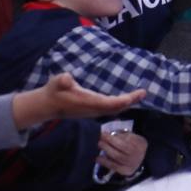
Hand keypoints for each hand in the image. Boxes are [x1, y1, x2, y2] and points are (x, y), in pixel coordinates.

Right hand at [11, 73, 145, 129]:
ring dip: (126, 103)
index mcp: (88, 102)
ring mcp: (93, 112)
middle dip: (130, 101)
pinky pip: (110, 108)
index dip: (124, 101)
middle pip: (116, 108)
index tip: (135, 96)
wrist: (46, 105)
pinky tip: (126, 99)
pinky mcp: (92, 111)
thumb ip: (62, 80)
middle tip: (143, 93)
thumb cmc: (54, 91)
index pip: (110, 104)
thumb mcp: (57, 82)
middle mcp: (93, 109)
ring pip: (114, 109)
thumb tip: (67, 79)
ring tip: (139, 95)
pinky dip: (120, 104)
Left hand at [96, 129, 146, 176]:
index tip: (105, 132)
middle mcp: (138, 153)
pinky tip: (98, 158)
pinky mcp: (125, 170)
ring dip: (106, 149)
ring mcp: (132, 163)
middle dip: (110, 141)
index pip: (129, 138)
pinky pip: (114, 166)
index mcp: (141, 142)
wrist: (138, 161)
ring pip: (117, 156)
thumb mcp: (132, 137)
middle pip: (123, 146)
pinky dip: (105, 162)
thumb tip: (115, 121)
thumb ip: (123, 131)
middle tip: (100, 137)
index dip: (116, 135)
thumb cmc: (132, 146)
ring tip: (99, 144)